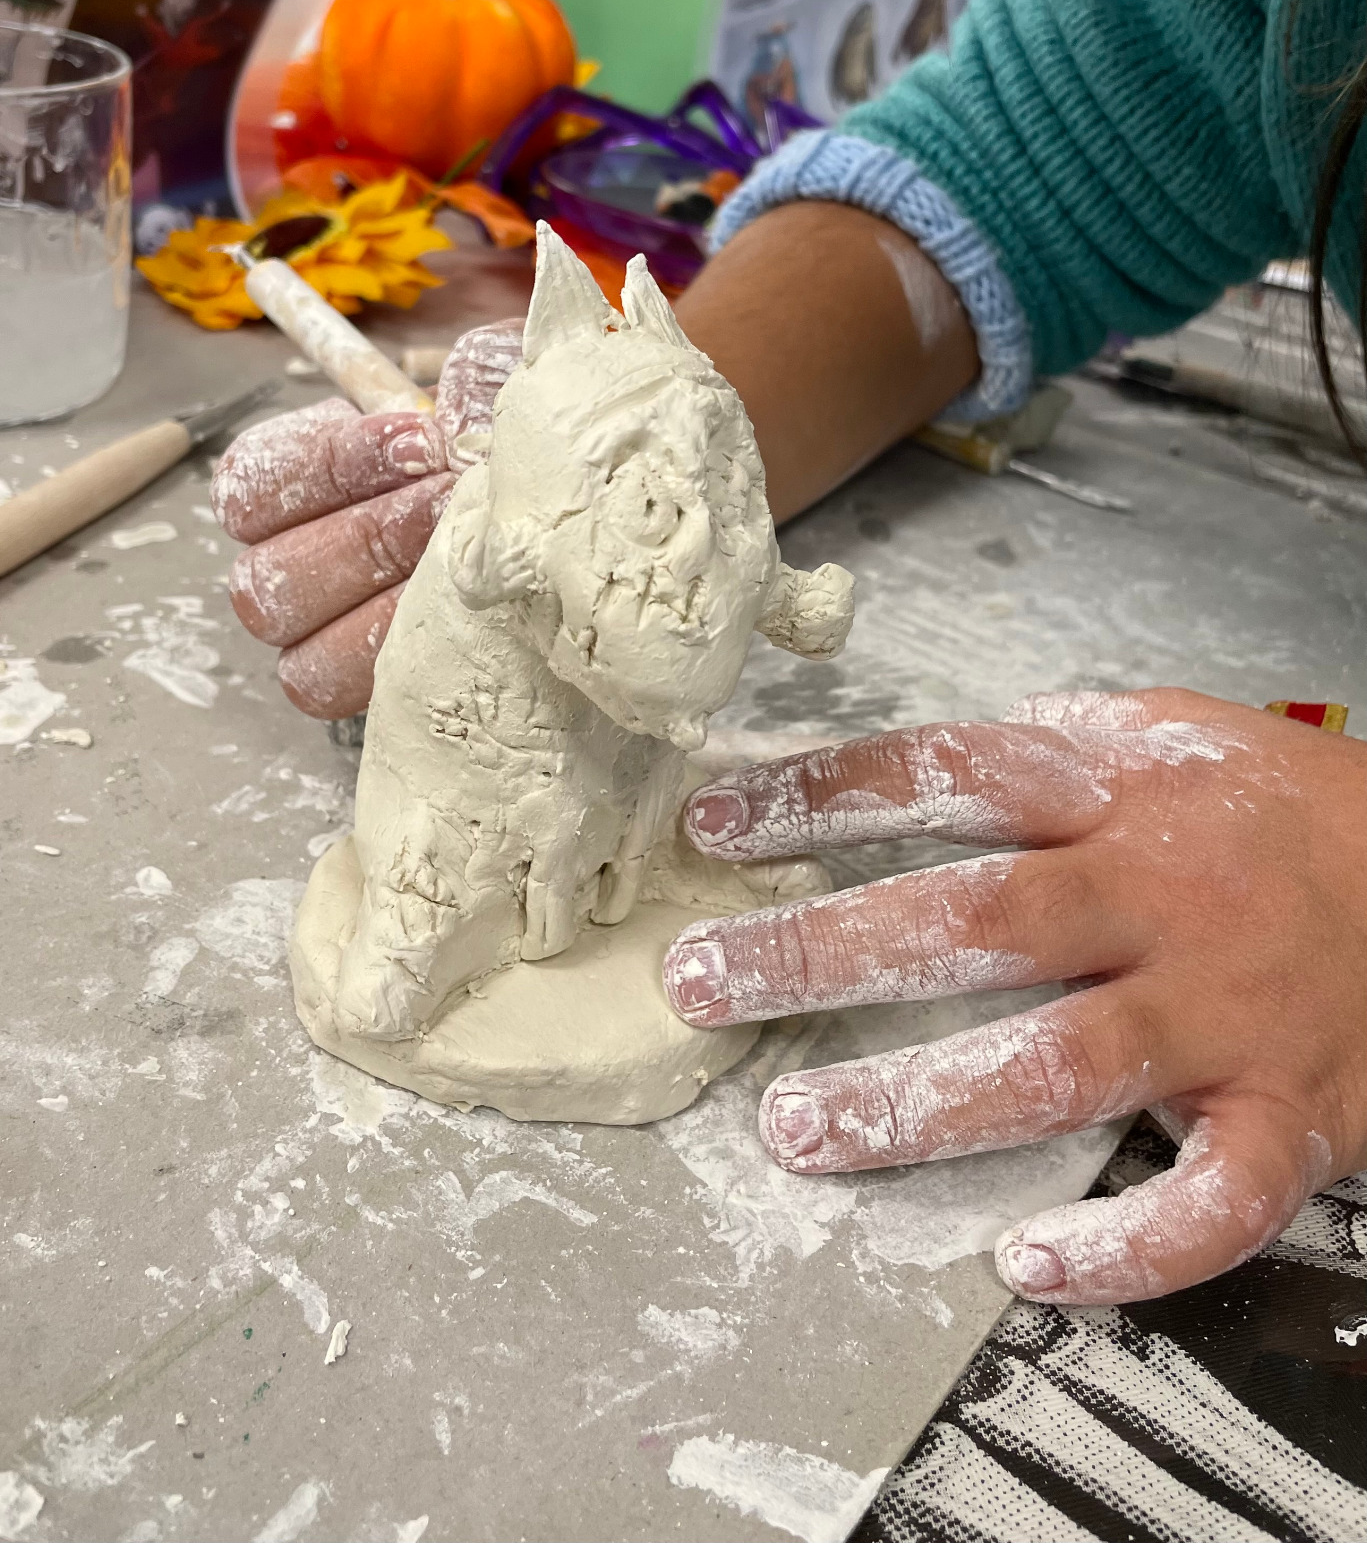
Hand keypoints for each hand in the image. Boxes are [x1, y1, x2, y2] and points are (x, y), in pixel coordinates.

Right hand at [211, 320, 523, 717]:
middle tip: (448, 509)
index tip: (421, 440)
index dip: (328, 464)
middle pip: (268, 580)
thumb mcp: (506, 388)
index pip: (253, 483)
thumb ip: (477, 378)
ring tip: (470, 572)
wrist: (588, 533)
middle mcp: (297, 568)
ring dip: (389, 610)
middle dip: (367, 540)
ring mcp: (332, 641)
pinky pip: (367, 702)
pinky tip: (485, 624)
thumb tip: (463, 407)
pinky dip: (423, 664)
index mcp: (296, 484)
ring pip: (305, 658)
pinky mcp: (385, 694)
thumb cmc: (518, 447)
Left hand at [661, 690, 1366, 1305]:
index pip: (943, 778)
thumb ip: (1043, 750)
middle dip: (826, 952)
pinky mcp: (1292, 1115)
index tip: (711, 829)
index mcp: (1118, 794)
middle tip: (703, 982)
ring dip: (923, 1102)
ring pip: (1064, 1063)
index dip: (819, 799)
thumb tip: (911, 766)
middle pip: (976, 921)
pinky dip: (1129, 1245)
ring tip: (805, 1128)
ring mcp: (1226, 1012)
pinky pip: (1212, 1199)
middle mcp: (1162, 897)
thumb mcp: (1168, 734)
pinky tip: (1032, 1262)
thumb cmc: (1282, 812)